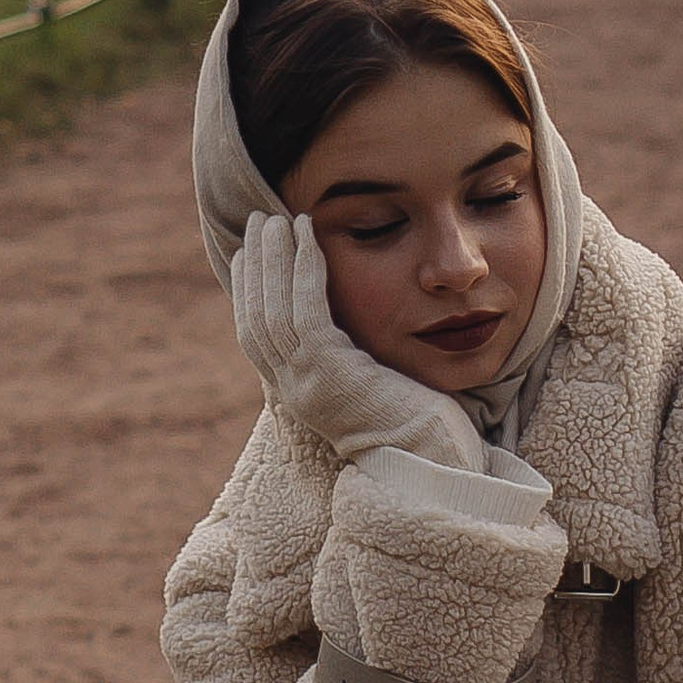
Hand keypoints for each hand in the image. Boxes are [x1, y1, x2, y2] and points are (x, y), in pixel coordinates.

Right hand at [231, 213, 485, 474]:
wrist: (434, 463)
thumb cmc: (415, 424)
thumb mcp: (368, 383)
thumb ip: (347, 357)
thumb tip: (342, 324)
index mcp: (297, 393)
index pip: (255, 334)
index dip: (248, 290)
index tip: (249, 253)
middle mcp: (292, 391)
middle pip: (256, 318)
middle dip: (255, 266)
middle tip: (260, 221)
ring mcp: (307, 384)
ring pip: (274, 310)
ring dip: (274, 258)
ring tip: (279, 220)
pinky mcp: (330, 373)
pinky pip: (306, 311)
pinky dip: (303, 269)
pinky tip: (308, 237)